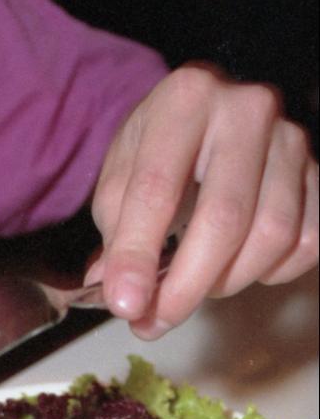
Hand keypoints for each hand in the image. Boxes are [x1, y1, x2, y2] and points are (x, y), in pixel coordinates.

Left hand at [89, 66, 317, 336]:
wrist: (211, 116)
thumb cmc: (161, 149)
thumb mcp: (121, 175)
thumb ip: (119, 234)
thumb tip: (128, 299)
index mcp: (186, 98)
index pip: (158, 188)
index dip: (138, 254)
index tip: (126, 305)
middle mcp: (247, 109)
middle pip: (225, 217)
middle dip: (187, 284)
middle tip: (156, 321)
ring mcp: (293, 140)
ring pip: (273, 235)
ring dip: (229, 280)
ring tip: (196, 286)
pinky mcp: (319, 172)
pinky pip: (308, 242)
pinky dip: (272, 271)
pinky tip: (240, 266)